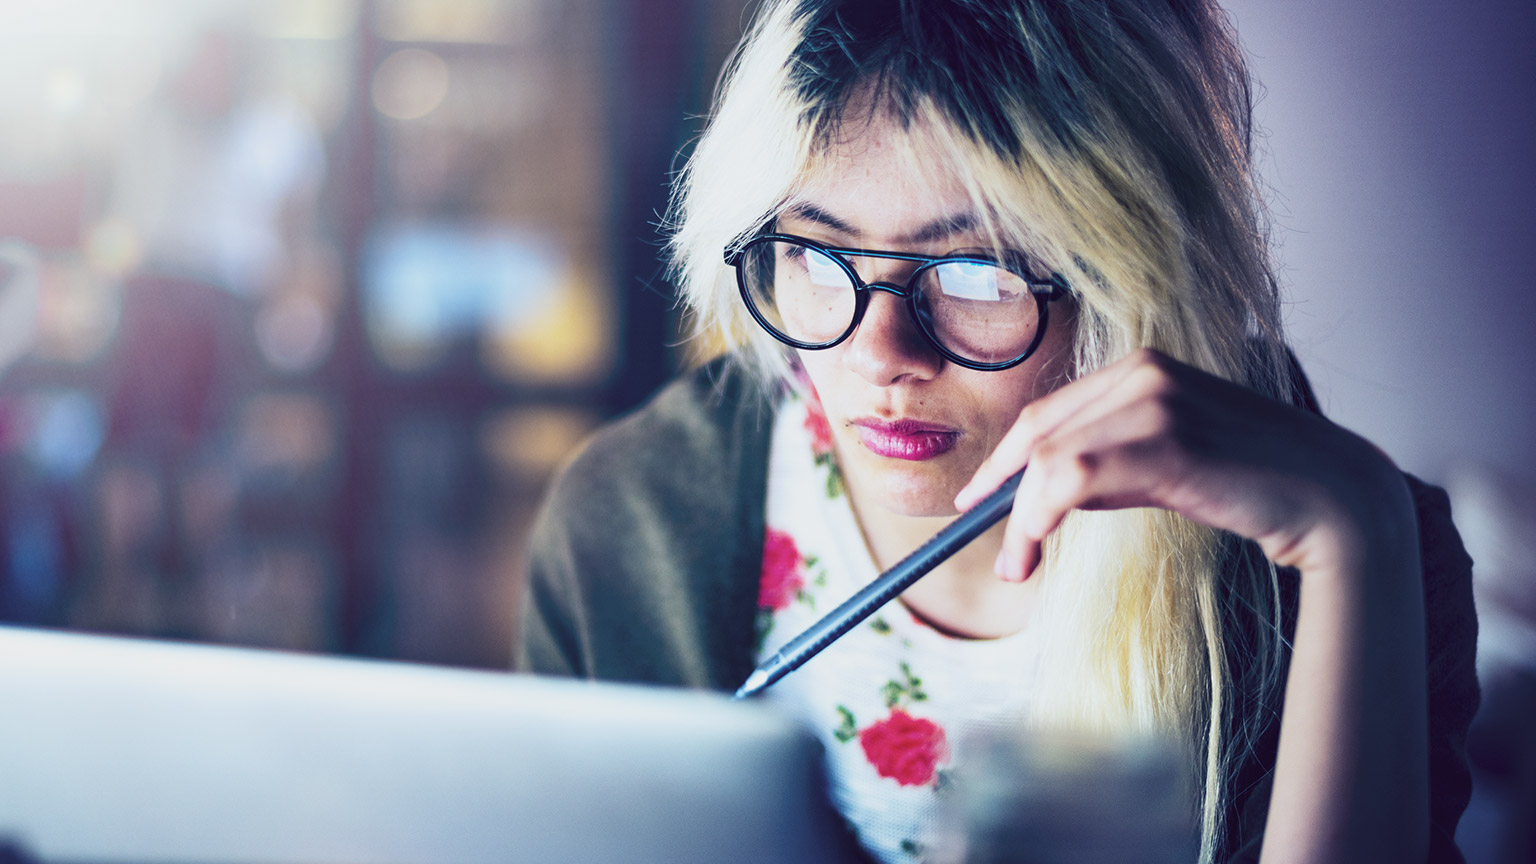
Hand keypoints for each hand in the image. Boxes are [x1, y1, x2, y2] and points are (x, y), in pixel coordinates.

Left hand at [954, 348, 1413, 582]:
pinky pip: (1071, 478)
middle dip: (1001, 491)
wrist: (1332, 496)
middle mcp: (1143, 372)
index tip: (977, 497)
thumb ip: (1112, 461)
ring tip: (1016, 567)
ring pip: (1049, 458)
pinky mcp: (1166, 439)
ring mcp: (1155, 401)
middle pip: (1039, 433)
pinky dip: (1039, 518)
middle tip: (988, 545)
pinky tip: (1036, 550)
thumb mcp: (1167, 461)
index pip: (1048, 412)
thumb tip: (1047, 493)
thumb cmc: (1251, 484)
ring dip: (1020, 519)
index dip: (1004, 457)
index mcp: (1141, 368)